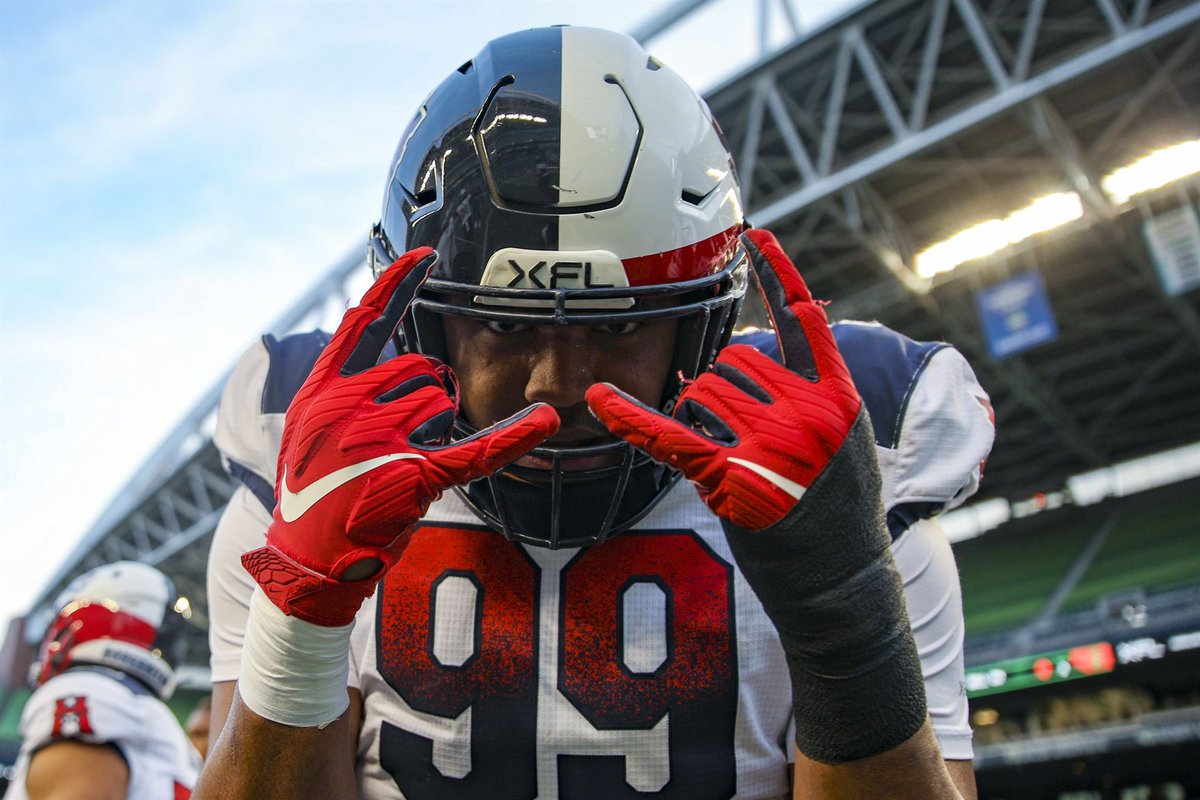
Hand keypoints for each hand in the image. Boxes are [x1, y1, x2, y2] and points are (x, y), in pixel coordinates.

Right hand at [242, 248, 558, 625]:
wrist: (306, 558)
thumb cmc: (312, 493)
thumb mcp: (308, 428)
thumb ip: (341, 386)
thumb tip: (378, 349)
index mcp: (323, 389)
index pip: (365, 322)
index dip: (397, 286)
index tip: (427, 256)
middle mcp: (349, 406)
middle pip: (418, 372)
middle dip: (421, 399)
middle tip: (395, 443)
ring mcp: (379, 441)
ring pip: (439, 406)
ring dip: (429, 433)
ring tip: (394, 469)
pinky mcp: (413, 477)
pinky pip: (476, 450)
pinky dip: (514, 437)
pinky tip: (545, 421)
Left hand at [589, 230, 926, 763]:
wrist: (844, 582)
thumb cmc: (843, 516)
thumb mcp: (852, 445)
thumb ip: (818, 394)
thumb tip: (758, 358)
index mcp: (838, 395)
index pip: (803, 319)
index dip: (777, 273)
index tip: (754, 235)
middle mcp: (806, 410)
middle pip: (735, 363)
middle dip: (724, 389)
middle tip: (741, 435)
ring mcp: (770, 444)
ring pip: (704, 393)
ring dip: (702, 416)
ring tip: (733, 459)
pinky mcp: (732, 477)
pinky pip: (670, 436)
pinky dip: (630, 417)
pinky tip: (599, 397)